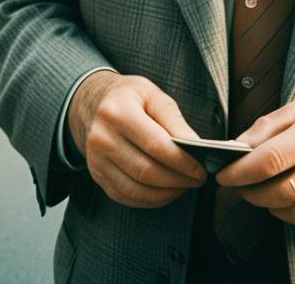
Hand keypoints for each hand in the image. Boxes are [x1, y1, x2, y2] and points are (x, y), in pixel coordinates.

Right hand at [68, 71, 206, 207]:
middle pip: (145, 170)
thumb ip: (174, 120)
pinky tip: (166, 192)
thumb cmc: (130, 96)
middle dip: (177, 180)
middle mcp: (102, 138)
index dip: (182, 161)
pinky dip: (150, 200)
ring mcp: (96, 160)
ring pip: (136, 189)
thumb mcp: (154, 94)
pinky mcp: (97, 176)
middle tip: (198, 180)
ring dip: (165, 193)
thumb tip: (194, 147)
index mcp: (118, 111)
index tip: (201, 169)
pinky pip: (125, 196)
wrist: (94, 103)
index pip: (155, 144)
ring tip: (184, 186)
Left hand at [214, 92, 294, 225]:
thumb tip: (237, 146)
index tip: (223, 174)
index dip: (241, 171)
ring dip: (263, 203)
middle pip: (278, 190)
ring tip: (253, 189)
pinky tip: (278, 199)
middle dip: (248, 190)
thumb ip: (269, 125)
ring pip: (290, 208)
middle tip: (234, 183)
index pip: (270, 159)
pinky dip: (285, 211)